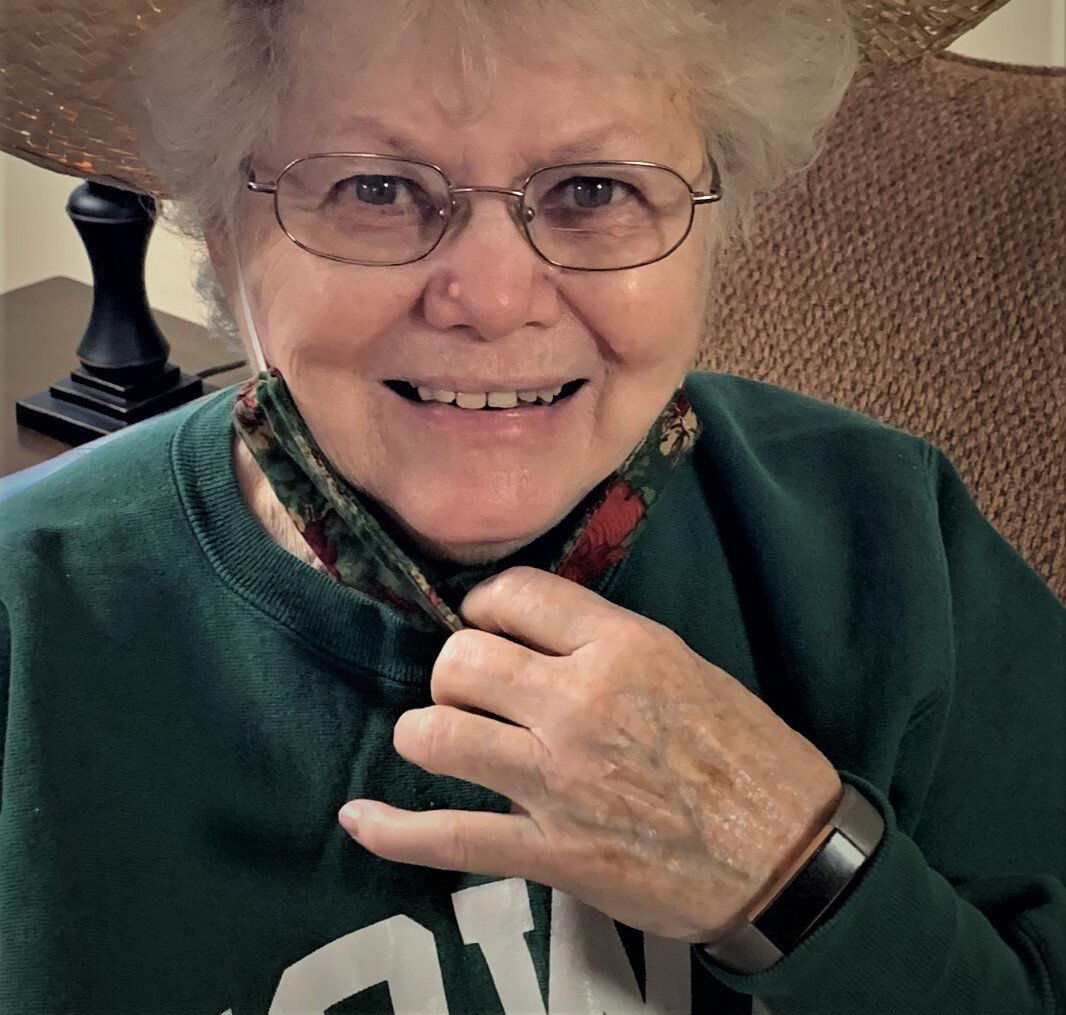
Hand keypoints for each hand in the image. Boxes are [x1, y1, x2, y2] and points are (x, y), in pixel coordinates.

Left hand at [338, 566, 842, 943]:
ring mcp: (559, 781)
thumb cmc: (746, 752)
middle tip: (470, 689)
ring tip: (440, 739)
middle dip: (452, 672)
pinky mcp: (550, 852)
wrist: (789, 855)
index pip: (513, 594)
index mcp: (623, 646)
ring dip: (425, 734)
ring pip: (437, 736)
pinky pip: (445, 838)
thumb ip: (604, 641)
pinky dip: (390, 830)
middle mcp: (582, 703)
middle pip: (461, 660)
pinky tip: (358, 820)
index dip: (484, 607)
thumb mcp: (685, 665)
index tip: (485, 624)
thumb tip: (531, 628)